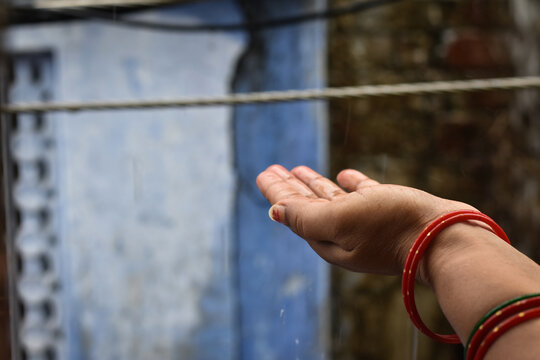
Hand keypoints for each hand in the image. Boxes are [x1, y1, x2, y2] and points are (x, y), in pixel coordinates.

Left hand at [256, 165, 474, 276]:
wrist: (445, 238)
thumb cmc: (391, 227)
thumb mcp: (340, 221)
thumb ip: (305, 217)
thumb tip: (274, 211)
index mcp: (328, 237)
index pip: (293, 211)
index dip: (276, 192)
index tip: (263, 173)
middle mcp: (344, 232)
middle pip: (308, 205)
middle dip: (289, 187)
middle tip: (273, 169)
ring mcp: (366, 222)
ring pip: (331, 199)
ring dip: (313, 184)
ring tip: (298, 169)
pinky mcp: (388, 210)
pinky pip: (361, 194)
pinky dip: (349, 183)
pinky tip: (343, 174)